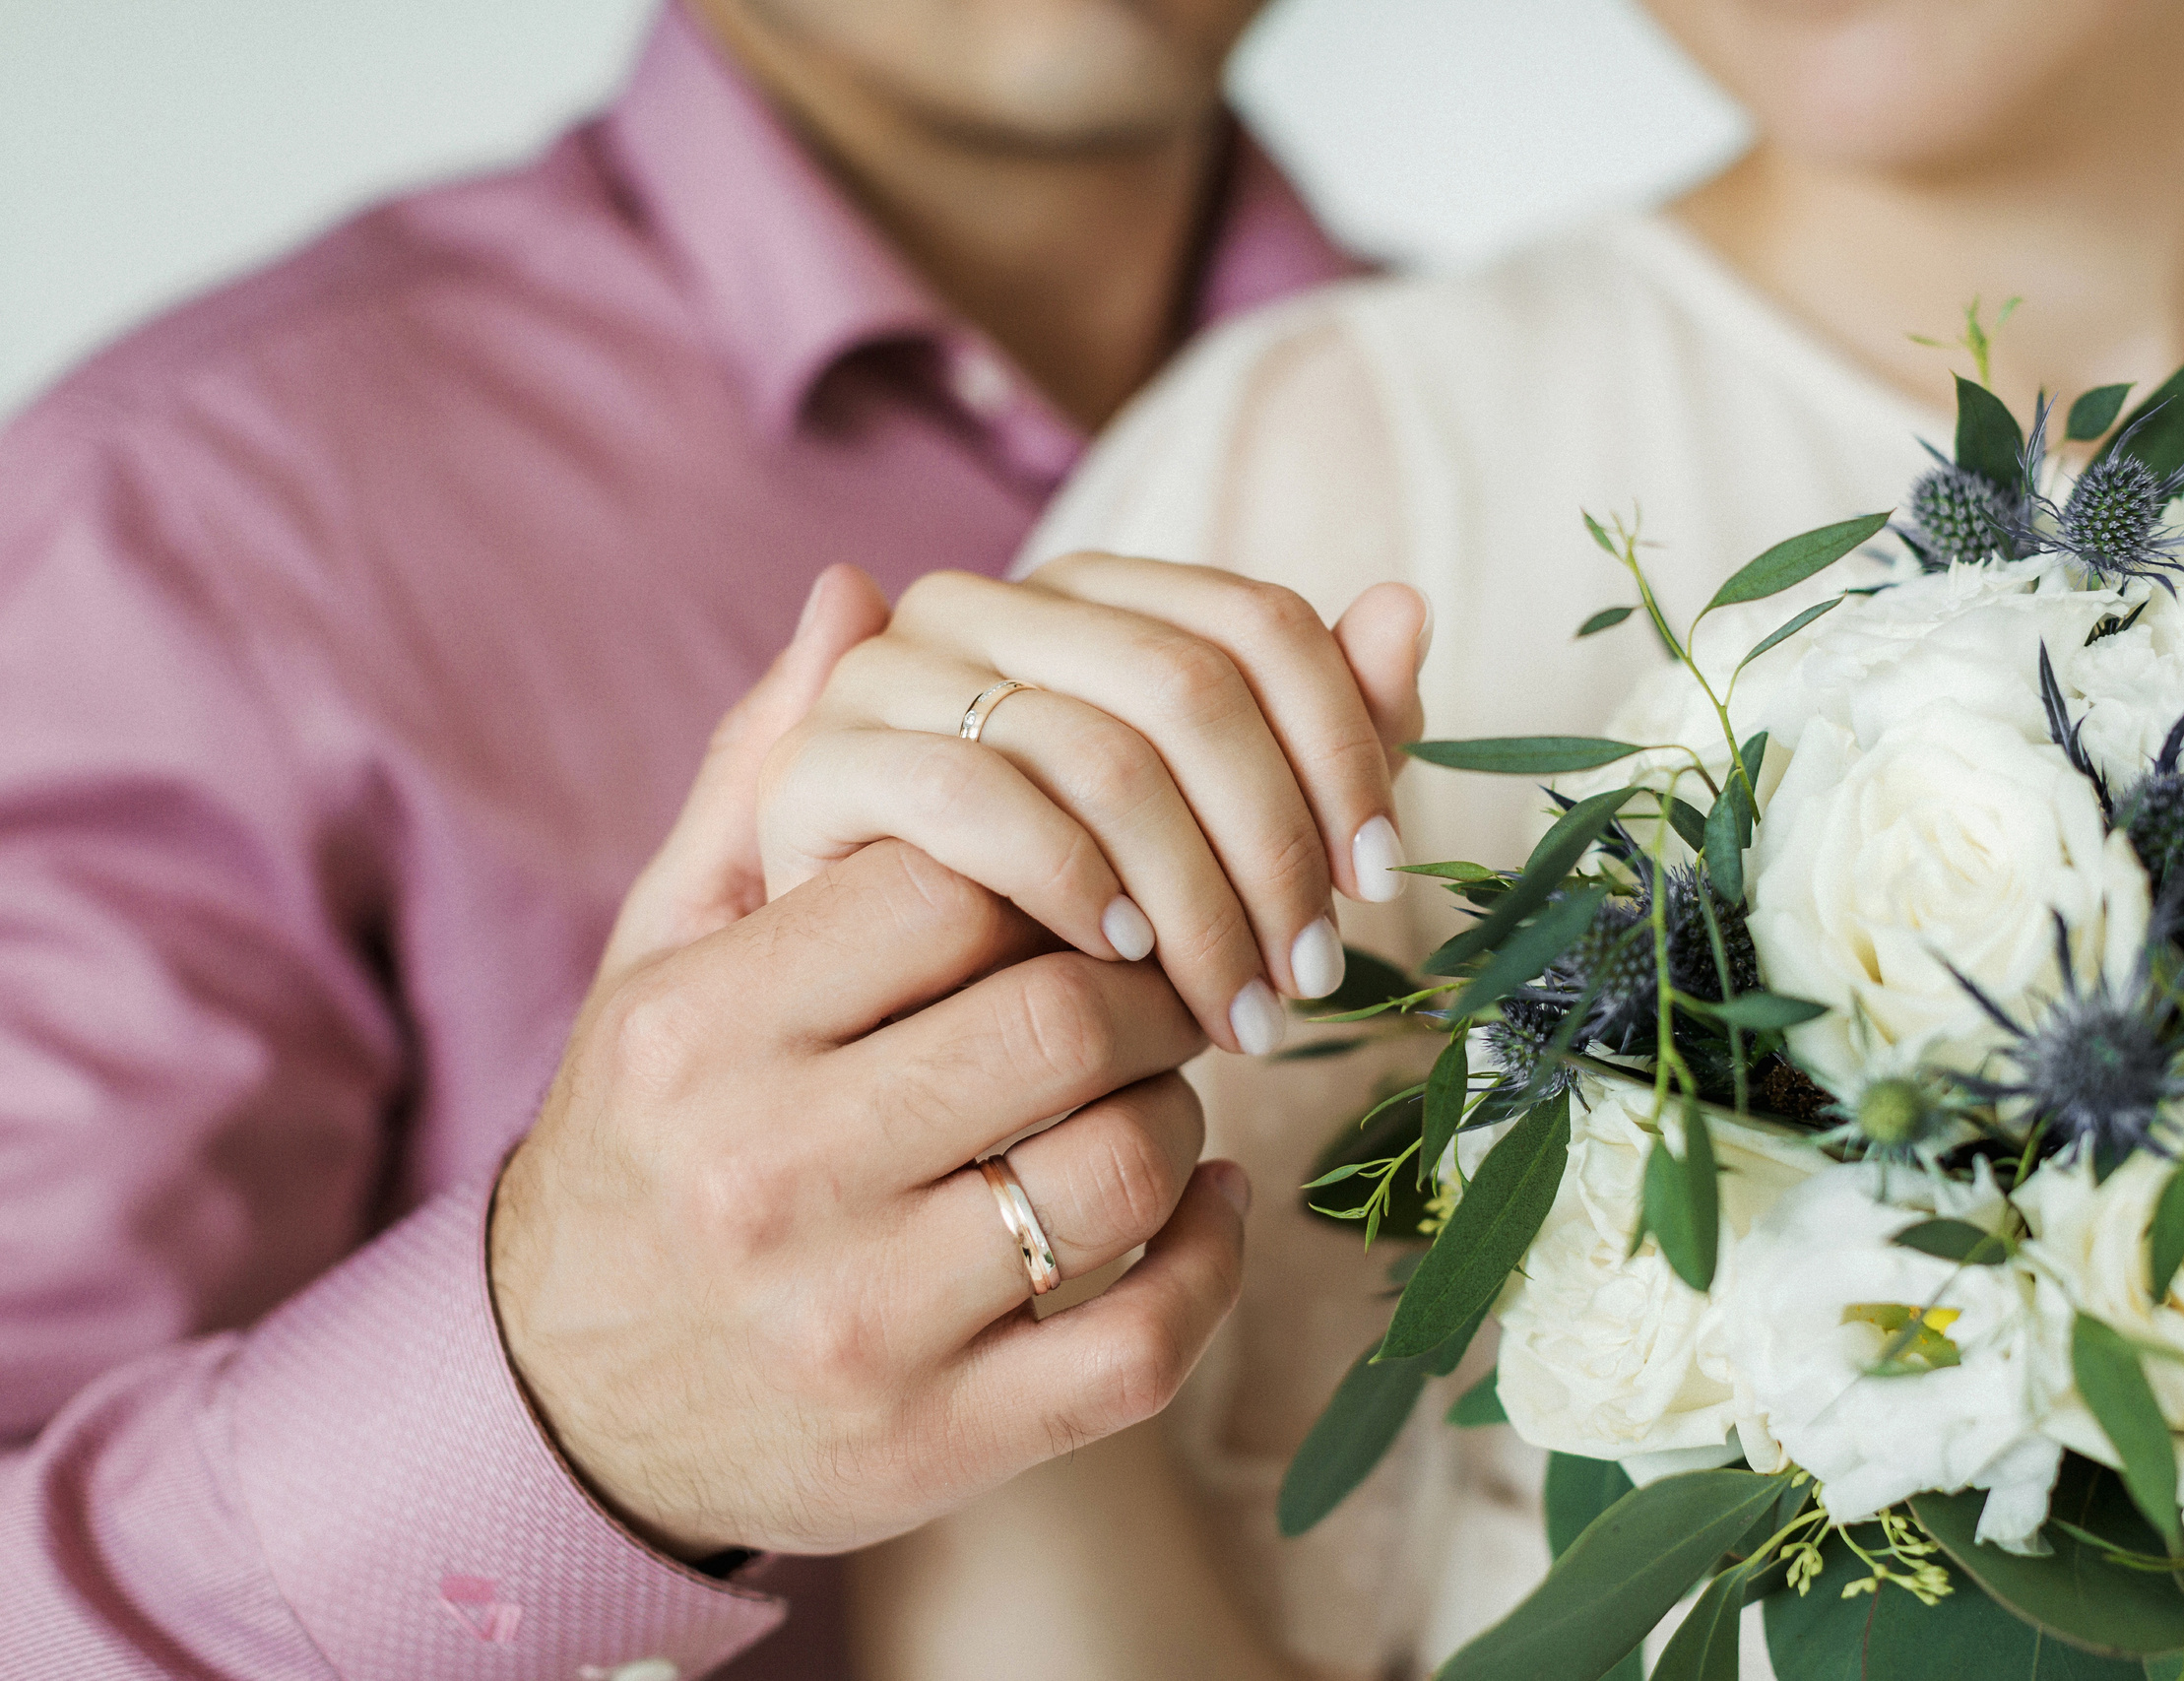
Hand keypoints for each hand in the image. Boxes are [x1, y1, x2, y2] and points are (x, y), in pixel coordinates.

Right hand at [491, 565, 1251, 1557]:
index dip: (1061, 859)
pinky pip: (1147, 1334)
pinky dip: (1212, 1254)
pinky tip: (1200, 1201)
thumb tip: (856, 591)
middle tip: (1157, 981)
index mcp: (705, 1027)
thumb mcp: (665, 954)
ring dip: (1181, 1108)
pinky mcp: (939, 1443)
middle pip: (1064, 1016)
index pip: (958, 876)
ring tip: (1154, 1087)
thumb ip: (760, 779)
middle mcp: (770, 1173)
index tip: (1086, 880)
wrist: (571, 1406)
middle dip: (1150, 985)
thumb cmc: (647, 1137)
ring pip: (1123, 1164)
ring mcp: (859, 1321)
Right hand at [756, 554, 1428, 1056]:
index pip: (1258, 622)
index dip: (1343, 747)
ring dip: (1195, 898)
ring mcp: (887, 674)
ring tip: (1236, 1008)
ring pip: (1100, 752)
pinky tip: (1122, 959)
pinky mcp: (814, 762)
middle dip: (1274, 844)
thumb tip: (1406, 608)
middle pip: (1190, 685)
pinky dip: (1068, 878)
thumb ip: (1306, 732)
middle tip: (1307, 978)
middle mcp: (980, 603)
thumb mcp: (1202, 835)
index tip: (1378, 879)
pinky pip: (972, 796)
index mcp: (1082, 593)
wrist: (866, 1029)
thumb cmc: (1055, 928)